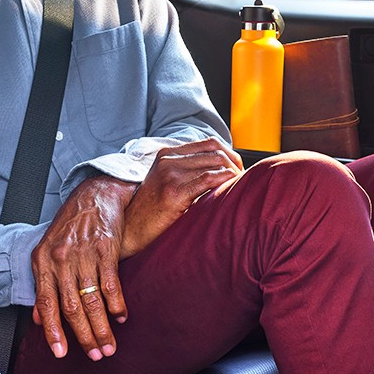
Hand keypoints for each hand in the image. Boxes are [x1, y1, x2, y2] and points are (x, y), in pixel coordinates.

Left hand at [32, 176, 136, 360]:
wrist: (93, 195)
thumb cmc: (70, 225)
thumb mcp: (47, 251)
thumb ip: (43, 285)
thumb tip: (39, 319)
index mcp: (43, 261)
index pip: (46, 303)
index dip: (53, 331)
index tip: (60, 353)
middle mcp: (61, 259)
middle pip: (71, 307)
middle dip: (84, 336)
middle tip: (94, 355)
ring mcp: (84, 254)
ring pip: (92, 300)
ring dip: (102, 327)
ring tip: (108, 346)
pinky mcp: (107, 249)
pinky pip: (111, 284)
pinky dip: (117, 304)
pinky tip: (120, 317)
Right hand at [120, 137, 241, 256]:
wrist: (130, 231)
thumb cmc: (151, 211)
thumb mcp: (166, 183)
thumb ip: (187, 171)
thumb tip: (220, 169)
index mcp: (167, 154)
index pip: (209, 143)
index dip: (229, 154)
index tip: (237, 169)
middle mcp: (168, 160)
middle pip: (215, 151)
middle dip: (235, 164)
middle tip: (243, 179)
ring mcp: (170, 174)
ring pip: (215, 163)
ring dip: (233, 173)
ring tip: (239, 186)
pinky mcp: (174, 192)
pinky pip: (209, 179)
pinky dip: (225, 181)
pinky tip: (231, 190)